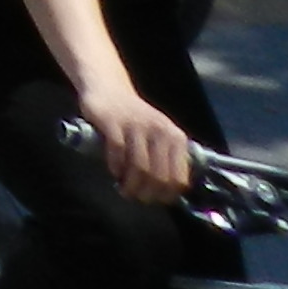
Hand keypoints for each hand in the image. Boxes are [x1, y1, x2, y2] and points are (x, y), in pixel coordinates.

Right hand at [83, 87, 196, 204]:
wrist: (109, 89)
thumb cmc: (136, 119)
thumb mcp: (159, 135)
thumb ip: (167, 159)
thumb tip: (168, 192)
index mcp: (175, 137)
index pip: (178, 177)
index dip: (167, 194)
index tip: (156, 199)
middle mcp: (159, 130)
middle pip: (158, 176)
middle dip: (147, 193)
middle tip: (137, 197)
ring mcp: (136, 125)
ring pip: (139, 167)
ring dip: (131, 184)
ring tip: (125, 190)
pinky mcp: (113, 122)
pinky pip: (118, 153)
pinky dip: (116, 167)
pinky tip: (114, 171)